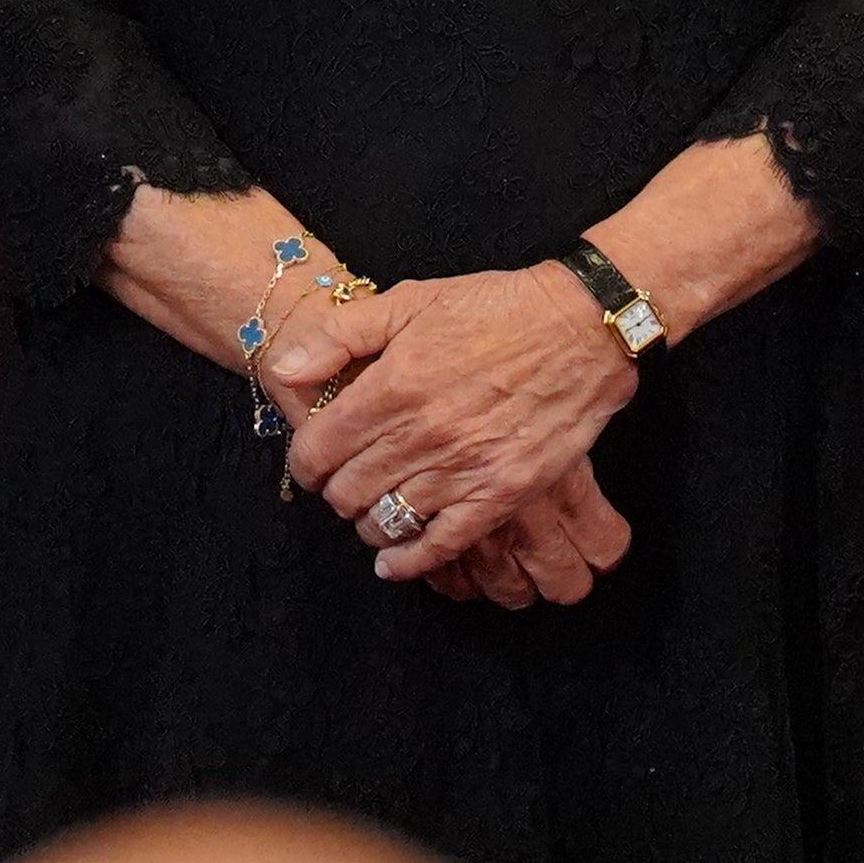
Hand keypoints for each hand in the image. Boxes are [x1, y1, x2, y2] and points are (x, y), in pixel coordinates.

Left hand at [278, 265, 634, 583]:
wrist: (578, 327)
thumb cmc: (494, 309)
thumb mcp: (408, 300)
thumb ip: (338, 335)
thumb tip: (285, 371)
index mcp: (393, 386)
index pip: (317, 450)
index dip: (304, 461)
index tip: (312, 459)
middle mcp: (422, 434)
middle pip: (346, 491)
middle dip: (334, 490)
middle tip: (344, 479)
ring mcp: (463, 469)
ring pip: (386, 521)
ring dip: (367, 521)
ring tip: (372, 508)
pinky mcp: (501, 493)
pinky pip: (442, 545)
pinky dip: (410, 561)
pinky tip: (393, 561)